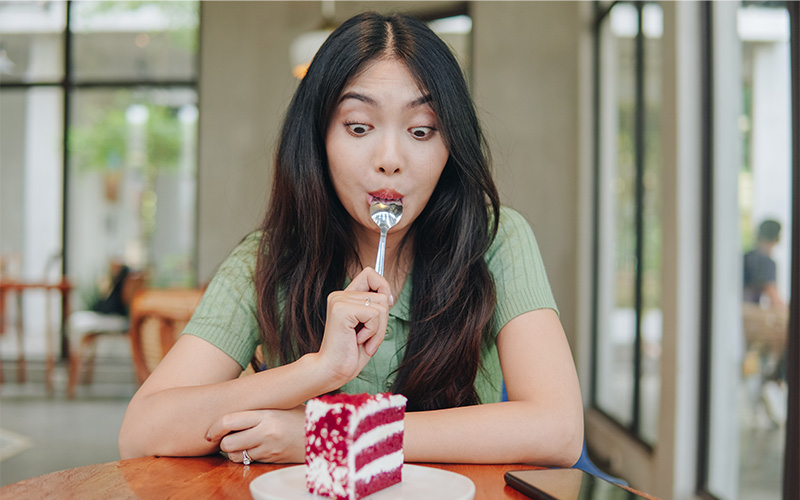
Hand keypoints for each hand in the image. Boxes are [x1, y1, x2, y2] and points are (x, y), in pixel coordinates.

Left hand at [207, 406, 305, 463]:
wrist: (322, 434)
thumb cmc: (301, 416)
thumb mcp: (281, 405)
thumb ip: (260, 407)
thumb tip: (237, 400)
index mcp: (266, 414)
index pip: (229, 421)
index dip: (215, 428)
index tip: (211, 431)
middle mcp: (265, 432)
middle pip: (228, 442)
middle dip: (224, 442)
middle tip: (226, 437)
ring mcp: (268, 448)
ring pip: (236, 455)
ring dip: (233, 451)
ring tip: (240, 442)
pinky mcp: (271, 460)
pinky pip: (249, 461)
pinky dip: (246, 457)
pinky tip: (252, 448)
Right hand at [318, 268, 391, 383]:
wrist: (333, 370)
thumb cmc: (351, 353)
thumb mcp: (369, 327)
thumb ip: (376, 308)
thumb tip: (389, 296)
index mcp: (345, 297)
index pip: (370, 274)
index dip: (383, 286)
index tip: (384, 307)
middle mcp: (340, 295)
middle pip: (382, 295)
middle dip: (383, 321)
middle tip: (368, 338)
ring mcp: (339, 301)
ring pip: (381, 306)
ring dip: (378, 330)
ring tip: (363, 341)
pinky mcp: (341, 309)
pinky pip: (374, 315)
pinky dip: (372, 332)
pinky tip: (357, 340)